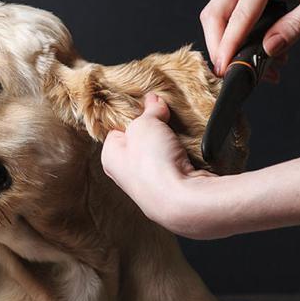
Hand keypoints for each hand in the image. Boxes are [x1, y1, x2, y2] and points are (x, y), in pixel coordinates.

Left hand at [101, 94, 213, 234]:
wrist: (181, 199)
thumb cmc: (153, 164)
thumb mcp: (145, 124)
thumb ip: (149, 110)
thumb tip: (153, 100)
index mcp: (110, 157)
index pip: (117, 129)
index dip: (132, 115)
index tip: (146, 106)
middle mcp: (126, 174)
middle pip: (141, 141)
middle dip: (154, 128)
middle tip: (165, 118)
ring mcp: (149, 184)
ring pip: (160, 153)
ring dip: (171, 142)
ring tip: (178, 135)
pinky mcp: (172, 189)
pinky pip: (176, 165)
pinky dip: (184, 156)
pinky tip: (189, 151)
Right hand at [201, 0, 299, 76]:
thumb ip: (296, 25)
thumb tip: (268, 48)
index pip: (240, 14)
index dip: (230, 44)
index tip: (226, 68)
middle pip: (216, 13)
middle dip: (218, 46)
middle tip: (229, 70)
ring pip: (217, 14)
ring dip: (226, 42)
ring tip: (254, 64)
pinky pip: (228, 12)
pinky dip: (235, 35)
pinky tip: (255, 49)